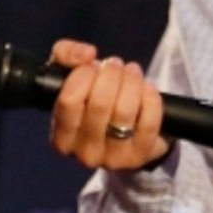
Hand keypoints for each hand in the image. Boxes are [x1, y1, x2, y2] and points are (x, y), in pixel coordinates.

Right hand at [48, 39, 170, 169]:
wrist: (128, 129)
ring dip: (132, 82)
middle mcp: (84, 153)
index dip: (84, 74)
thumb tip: (86, 55)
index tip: (93, 64)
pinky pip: (149, 120)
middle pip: (100, 103)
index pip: (69, 99)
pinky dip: (151, 97)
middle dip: (112, 74)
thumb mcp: (71, 74)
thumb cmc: (91, 98)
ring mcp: (113, 158)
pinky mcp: (140, 155)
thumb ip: (66, 54)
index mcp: (61, 137)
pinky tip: (146, 89)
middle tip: (116, 64)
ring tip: (132, 72)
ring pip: (125, 110)